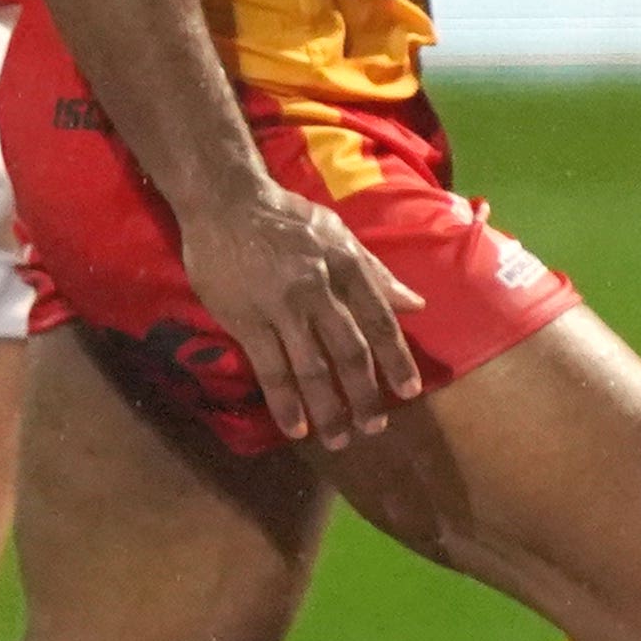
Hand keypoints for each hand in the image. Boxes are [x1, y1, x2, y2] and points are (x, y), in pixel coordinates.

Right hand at [177, 188, 427, 444]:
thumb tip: (415, 303)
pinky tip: (296, 427)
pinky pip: (270, 369)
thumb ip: (375, 272)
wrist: (226, 202)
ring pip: (311, 368)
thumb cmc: (287, 217)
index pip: (378, 320)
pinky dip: (285, 402)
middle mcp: (319, 288)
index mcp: (346, 266)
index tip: (409, 391)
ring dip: (328, 408)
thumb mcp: (338, 234)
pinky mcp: (246, 320)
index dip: (396, 359)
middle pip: (348, 351)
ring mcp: (281, 307)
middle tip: (374, 427)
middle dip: (364, 393)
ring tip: (339, 438)